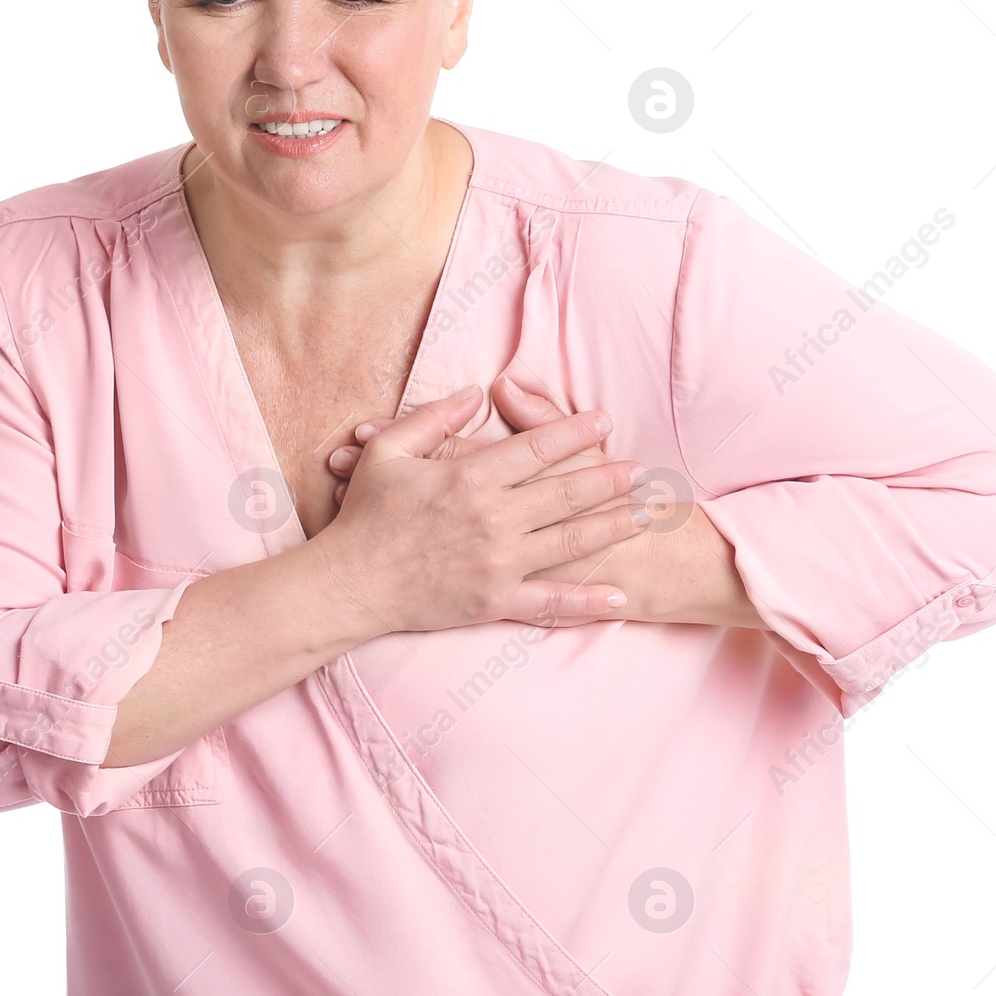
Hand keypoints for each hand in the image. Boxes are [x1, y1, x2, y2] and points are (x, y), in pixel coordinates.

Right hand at [328, 375, 768, 628]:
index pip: (537, 447)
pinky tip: (620, 596)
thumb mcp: (390, 450)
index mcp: (472, 477)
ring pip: (570, 542)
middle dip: (609, 478)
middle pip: (567, 492)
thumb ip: (435, 418)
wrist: (349, 584)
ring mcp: (499, 563)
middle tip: (643, 469)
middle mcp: (494, 518)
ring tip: (646, 515)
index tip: (603, 420)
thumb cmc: (366, 514)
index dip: (575, 431)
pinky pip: (550, 602)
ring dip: (613, 527)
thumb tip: (474, 393)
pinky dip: (587, 601)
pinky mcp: (494, 601)